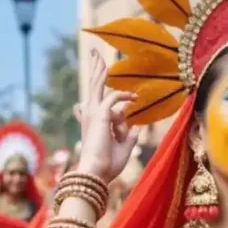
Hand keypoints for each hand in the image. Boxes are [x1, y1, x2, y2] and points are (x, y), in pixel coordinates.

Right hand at [73, 49, 139, 181]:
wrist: (97, 173)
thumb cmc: (108, 165)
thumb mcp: (124, 148)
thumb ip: (129, 135)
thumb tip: (136, 125)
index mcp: (93, 122)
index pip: (98, 100)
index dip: (109, 93)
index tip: (120, 91)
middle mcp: (90, 115)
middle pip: (94, 86)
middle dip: (97, 70)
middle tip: (96, 54)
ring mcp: (93, 114)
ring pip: (97, 85)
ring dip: (100, 69)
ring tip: (100, 54)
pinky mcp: (100, 116)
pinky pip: (112, 98)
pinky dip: (123, 96)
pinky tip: (133, 97)